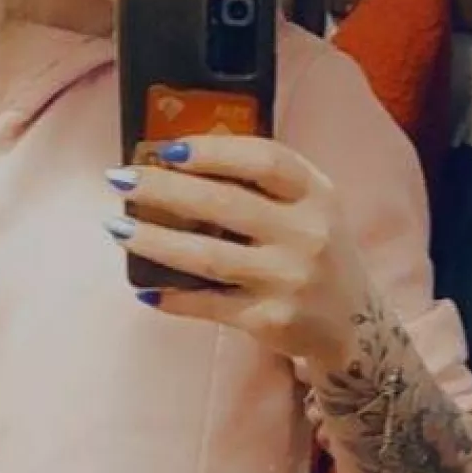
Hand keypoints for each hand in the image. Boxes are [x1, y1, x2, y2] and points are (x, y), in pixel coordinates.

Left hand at [104, 136, 371, 365]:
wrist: (355, 325)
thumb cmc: (316, 252)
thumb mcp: (311, 207)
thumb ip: (265, 184)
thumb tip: (182, 158)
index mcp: (317, 194)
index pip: (264, 160)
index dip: (213, 151)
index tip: (167, 147)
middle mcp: (307, 234)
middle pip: (223, 204)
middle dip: (163, 189)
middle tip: (120, 179)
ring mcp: (288, 280)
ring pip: (207, 256)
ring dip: (154, 241)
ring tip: (116, 228)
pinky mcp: (270, 320)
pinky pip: (209, 304)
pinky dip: (173, 297)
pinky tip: (144, 287)